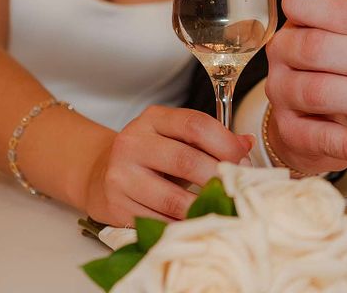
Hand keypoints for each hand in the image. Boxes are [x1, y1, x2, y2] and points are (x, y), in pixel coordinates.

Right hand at [84, 106, 250, 225]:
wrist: (100, 173)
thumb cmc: (149, 155)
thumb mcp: (175, 137)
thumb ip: (210, 138)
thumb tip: (246, 144)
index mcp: (153, 119)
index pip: (195, 125)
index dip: (225, 143)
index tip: (243, 161)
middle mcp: (133, 142)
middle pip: (186, 161)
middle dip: (218, 179)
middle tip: (237, 191)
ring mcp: (121, 175)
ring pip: (172, 199)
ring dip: (203, 209)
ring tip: (222, 211)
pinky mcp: (116, 206)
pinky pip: (158, 222)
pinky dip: (181, 226)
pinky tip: (196, 224)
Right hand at [264, 0, 346, 173]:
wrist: (310, 121)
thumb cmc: (337, 71)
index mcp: (297, 21)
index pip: (299, 1)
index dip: (337, 11)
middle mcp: (282, 52)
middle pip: (316, 48)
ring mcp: (281, 92)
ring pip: (319, 91)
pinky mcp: (289, 132)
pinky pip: (320, 138)